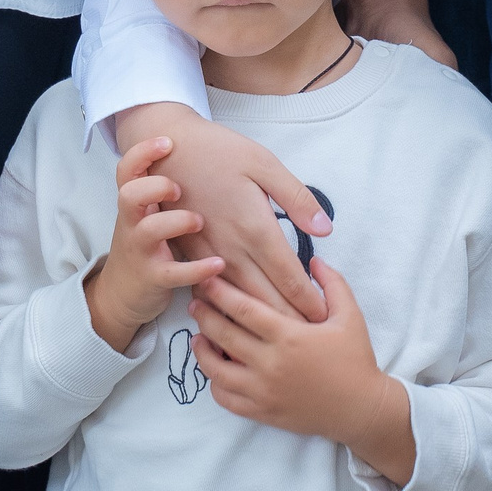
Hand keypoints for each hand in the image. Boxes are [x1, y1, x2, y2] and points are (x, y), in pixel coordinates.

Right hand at [84, 137, 224, 354]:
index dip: (142, 152)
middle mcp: (132, 223)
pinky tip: (218, 263)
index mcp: (134, 204)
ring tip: (200, 222)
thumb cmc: (146, 243)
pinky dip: (198, 267)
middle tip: (180, 189)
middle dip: (156, 185)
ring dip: (178, 221)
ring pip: (150, 229)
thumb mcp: (147, 214)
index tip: (168, 142)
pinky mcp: (153, 278)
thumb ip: (165, 190)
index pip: (126, 170)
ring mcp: (140, 251)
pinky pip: (175, 272)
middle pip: (129, 194)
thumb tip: (206, 153)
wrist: (122, 294)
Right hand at [112, 107, 331, 321]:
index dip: (309, 301)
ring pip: (240, 302)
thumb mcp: (263, 163)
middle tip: (312, 341)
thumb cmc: (219, 151)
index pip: (289, 278)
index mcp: (256, 227)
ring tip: (284, 342)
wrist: (166, 148)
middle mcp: (232, 249)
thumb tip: (325, 230)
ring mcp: (208, 257)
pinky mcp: (190, 256)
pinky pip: (214, 294)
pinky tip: (240, 325)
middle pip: (267, 298)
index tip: (325, 320)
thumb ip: (296, 198)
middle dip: (291, 322)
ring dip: (263, 323)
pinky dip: (230, 312)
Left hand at [190, 259, 416, 485]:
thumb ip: (332, 283)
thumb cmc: (355, 358)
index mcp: (288, 336)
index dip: (220, 292)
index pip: (243, 309)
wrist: (360, 409)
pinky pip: (226, 399)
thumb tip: (314, 260)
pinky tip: (215, 369)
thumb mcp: (349, 315)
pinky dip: (215, 384)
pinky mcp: (262, 412)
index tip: (207, 280)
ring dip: (202, 351)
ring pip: (217, 370)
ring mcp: (263, 391)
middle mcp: (270, 363)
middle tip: (194, 302)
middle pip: (224, 335)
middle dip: (205, 316)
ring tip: (198, 336)